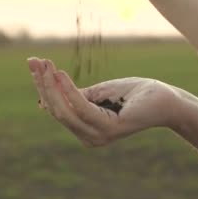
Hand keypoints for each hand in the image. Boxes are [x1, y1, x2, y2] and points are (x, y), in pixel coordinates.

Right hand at [27, 57, 178, 146]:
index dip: (42, 86)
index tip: (33, 63)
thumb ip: (75, 96)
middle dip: (43, 84)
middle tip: (34, 61)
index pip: (55, 109)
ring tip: (46, 64)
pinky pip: (81, 108)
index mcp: (85, 129)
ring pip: (65, 111)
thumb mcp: (99, 92)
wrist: (164, 99)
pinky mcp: (108, 129)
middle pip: (56, 111)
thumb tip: (45, 96)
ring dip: (51, 86)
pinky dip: (69, 91)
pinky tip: (61, 74)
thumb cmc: (134, 94)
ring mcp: (98, 136)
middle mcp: (89, 137)